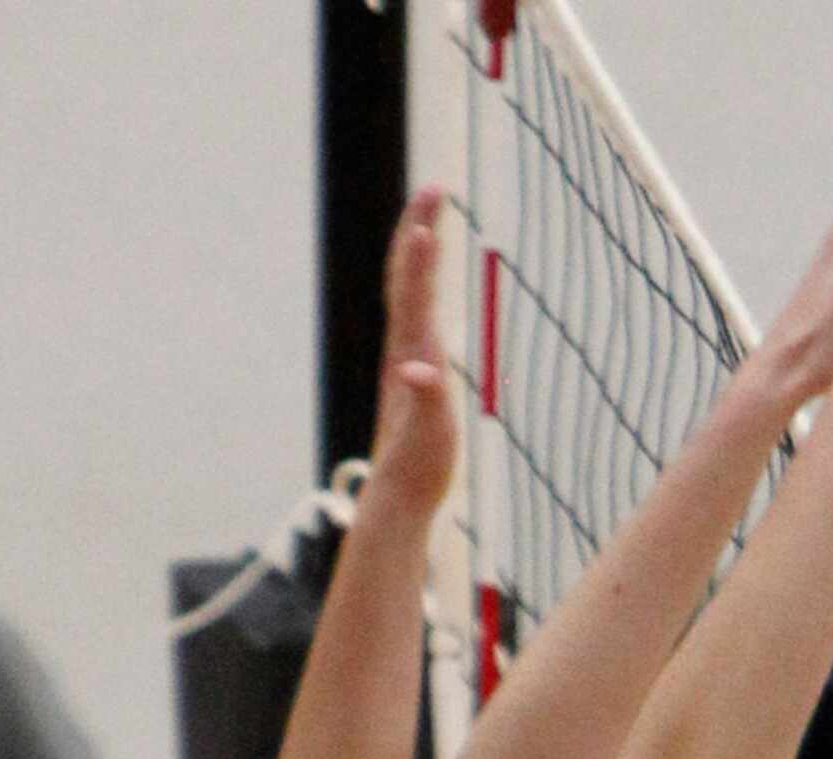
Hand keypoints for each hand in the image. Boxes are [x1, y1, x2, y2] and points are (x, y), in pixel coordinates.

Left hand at [365, 186, 456, 511]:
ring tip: (431, 214)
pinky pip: (414, 308)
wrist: (396, 497)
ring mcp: (405, 356)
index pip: (414, 297)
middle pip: (406, 277)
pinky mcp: (410, 367)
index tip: (429, 220)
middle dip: (419, 228)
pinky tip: (428, 273)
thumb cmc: (418, 470)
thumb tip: (417, 370)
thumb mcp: (430, 439)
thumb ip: (428, 402)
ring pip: (406, 288)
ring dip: (417, 246)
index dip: (422, 259)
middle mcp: (404, 349)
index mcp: (412, 358)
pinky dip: (422, 279)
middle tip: (436, 188)